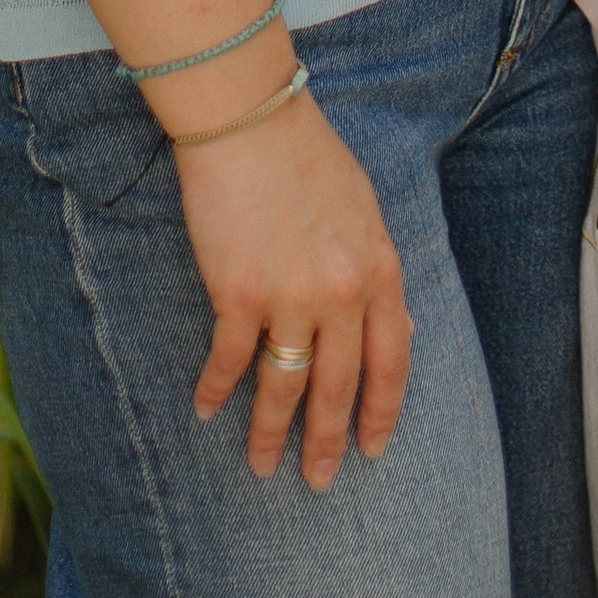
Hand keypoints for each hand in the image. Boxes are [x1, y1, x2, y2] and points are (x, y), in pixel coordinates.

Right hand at [175, 92, 413, 488]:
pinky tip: (206, 410)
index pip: (391, 360)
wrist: (249, 117)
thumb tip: (379, 319)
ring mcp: (292, 298)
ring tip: (262, 466)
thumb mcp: (362, 208)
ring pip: (284, 387)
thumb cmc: (303, 152)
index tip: (373, 446)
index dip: (383, 410)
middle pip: (338, 387)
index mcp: (379, 269)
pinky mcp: (239, 295)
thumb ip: (371, 267)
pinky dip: (216, 391)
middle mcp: (343, 293)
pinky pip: (230, 361)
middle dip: (327, 441)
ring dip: (270, 433)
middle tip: (317, 480)